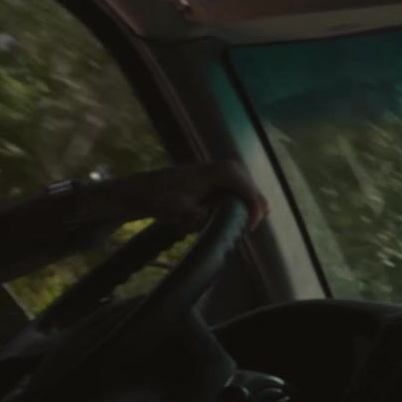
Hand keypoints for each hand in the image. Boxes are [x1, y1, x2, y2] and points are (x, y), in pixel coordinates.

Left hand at [84, 161, 268, 230]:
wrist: (143, 189)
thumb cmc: (159, 199)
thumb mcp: (178, 211)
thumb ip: (200, 218)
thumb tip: (215, 226)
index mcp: (224, 172)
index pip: (254, 197)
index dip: (254, 218)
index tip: (244, 233)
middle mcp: (231, 167)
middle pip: (257, 197)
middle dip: (249, 217)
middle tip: (233, 234)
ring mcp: (228, 171)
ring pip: (250, 198)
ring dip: (242, 214)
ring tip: (224, 227)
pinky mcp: (224, 178)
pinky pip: (241, 196)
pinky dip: (236, 210)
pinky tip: (219, 218)